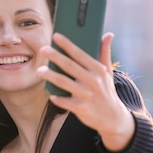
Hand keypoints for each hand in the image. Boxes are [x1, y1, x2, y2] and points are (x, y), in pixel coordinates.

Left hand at [38, 32, 133, 150]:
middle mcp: (92, 81)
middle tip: (42, 50)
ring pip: (64, 83)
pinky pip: (65, 102)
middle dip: (55, 56)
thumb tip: (108, 34)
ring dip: (51, 76)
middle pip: (70, 66)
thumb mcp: (108, 72)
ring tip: (39, 70)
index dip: (67, 44)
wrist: (113, 117)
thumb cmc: (106, 91)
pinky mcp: (81, 108)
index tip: (55, 36)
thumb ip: (105, 53)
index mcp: (98, 69)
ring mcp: (86, 95)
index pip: (80, 54)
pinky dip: (57, 98)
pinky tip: (51, 94)